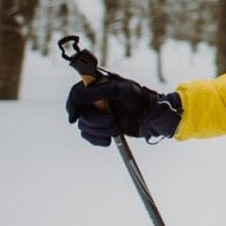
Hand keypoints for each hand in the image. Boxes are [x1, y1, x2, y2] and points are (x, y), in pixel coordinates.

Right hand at [65, 76, 180, 145]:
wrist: (153, 117)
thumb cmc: (140, 98)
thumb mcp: (122, 90)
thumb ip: (99, 91)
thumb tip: (77, 96)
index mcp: (98, 85)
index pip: (76, 92)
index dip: (72, 104)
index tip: (75, 116)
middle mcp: (95, 99)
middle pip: (80, 112)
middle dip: (96, 120)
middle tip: (113, 121)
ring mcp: (97, 114)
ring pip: (84, 125)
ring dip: (101, 130)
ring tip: (118, 128)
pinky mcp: (101, 128)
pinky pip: (89, 136)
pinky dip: (98, 139)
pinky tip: (110, 140)